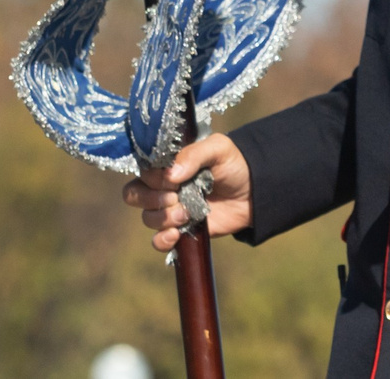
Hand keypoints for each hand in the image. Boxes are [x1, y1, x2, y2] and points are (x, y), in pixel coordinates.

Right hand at [120, 132, 252, 251]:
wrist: (255, 193)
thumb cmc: (234, 164)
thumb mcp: (218, 149)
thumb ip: (193, 154)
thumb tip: (171, 173)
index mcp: (167, 164)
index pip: (142, 170)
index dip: (153, 177)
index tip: (173, 180)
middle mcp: (163, 187)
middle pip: (134, 194)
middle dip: (152, 199)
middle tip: (176, 198)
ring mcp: (170, 209)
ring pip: (147, 217)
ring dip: (163, 218)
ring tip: (186, 215)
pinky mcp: (180, 230)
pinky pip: (157, 241)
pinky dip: (162, 240)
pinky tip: (176, 234)